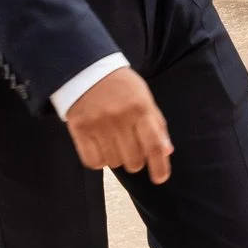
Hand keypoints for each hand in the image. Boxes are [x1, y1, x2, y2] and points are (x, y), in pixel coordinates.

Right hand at [64, 66, 173, 183]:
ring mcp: (99, 125)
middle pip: (134, 161)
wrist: (84, 68)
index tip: (160, 179)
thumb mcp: (143, 97)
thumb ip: (156, 123)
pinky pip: (93, 162)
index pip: (155, 146)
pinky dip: (99, 160)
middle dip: (135, 159)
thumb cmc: (119, 85)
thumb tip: (167, 150)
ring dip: (116, 157)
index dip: (160, 166)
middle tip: (130, 146)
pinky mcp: (80, 130)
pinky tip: (100, 146)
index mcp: (140, 108)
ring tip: (113, 140)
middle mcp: (120, 118)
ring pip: (114, 163)